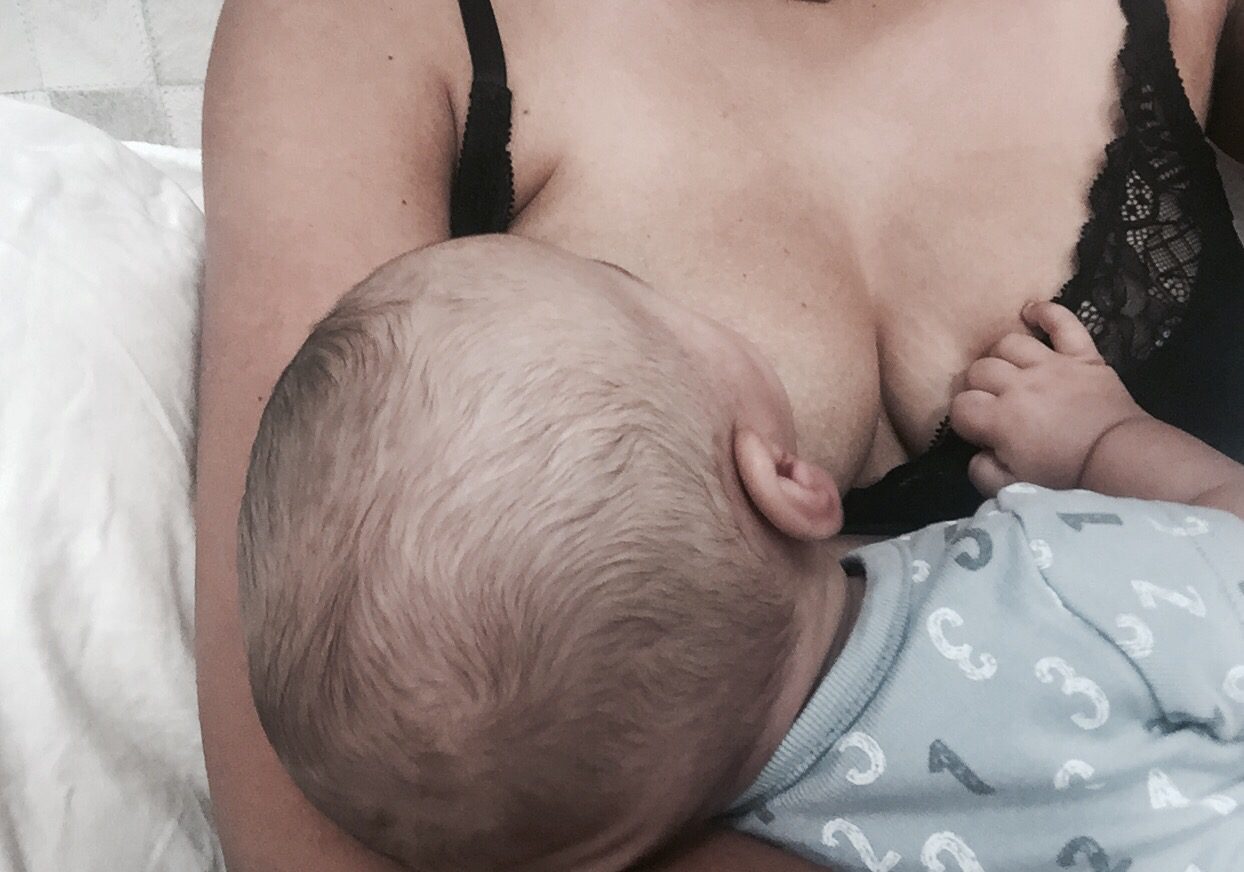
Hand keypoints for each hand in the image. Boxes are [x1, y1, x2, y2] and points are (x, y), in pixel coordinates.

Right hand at [949, 301, 1147, 495]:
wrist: (1120, 460)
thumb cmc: (1067, 477)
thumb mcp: (1015, 487)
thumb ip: (983, 473)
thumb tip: (976, 454)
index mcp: (1001, 419)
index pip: (961, 406)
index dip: (963, 418)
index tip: (977, 430)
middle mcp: (1020, 384)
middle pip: (980, 370)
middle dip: (977, 387)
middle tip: (990, 402)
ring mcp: (1052, 365)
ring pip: (1010, 343)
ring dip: (1001, 355)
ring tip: (1007, 370)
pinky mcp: (1083, 356)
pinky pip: (1063, 322)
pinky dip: (1046, 312)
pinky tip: (1031, 312)